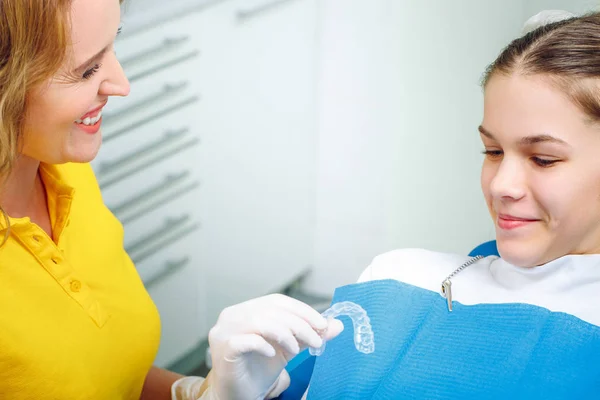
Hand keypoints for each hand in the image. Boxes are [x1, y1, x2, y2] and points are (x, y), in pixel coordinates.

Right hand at [206, 294, 343, 399]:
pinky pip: (246, 340)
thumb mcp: (289, 347)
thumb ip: (309, 334)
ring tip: (297, 350)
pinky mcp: (223, 349)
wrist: (240, 395)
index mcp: (246, 309)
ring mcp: (224, 332)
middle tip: (317, 339)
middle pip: (270, 310)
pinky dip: (264, 345)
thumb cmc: (259, 369)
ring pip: (260, 321)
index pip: (277, 301)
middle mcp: (232, 316)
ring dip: (285, 334)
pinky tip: (273, 354)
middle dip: (299, 324)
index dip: (302, 310)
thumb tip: (336, 324)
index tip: (322, 324)